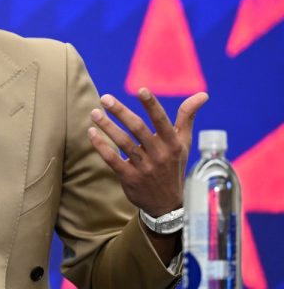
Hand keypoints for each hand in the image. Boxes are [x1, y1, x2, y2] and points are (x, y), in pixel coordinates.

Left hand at [87, 88, 208, 216]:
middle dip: (121, 112)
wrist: (167, 204)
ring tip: (94, 113)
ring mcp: (144, 167)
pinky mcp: (130, 178)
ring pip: (123, 143)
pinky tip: (91, 133)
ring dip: (107, 127)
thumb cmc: (173, 165)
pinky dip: (101, 146)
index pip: (162, 121)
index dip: (152, 105)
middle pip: (138, 128)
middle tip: (105, 98)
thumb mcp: (183, 143)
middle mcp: (159, 154)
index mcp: (172, 143)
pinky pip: (112, 160)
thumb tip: (203, 95)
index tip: (141, 90)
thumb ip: (187, 117)